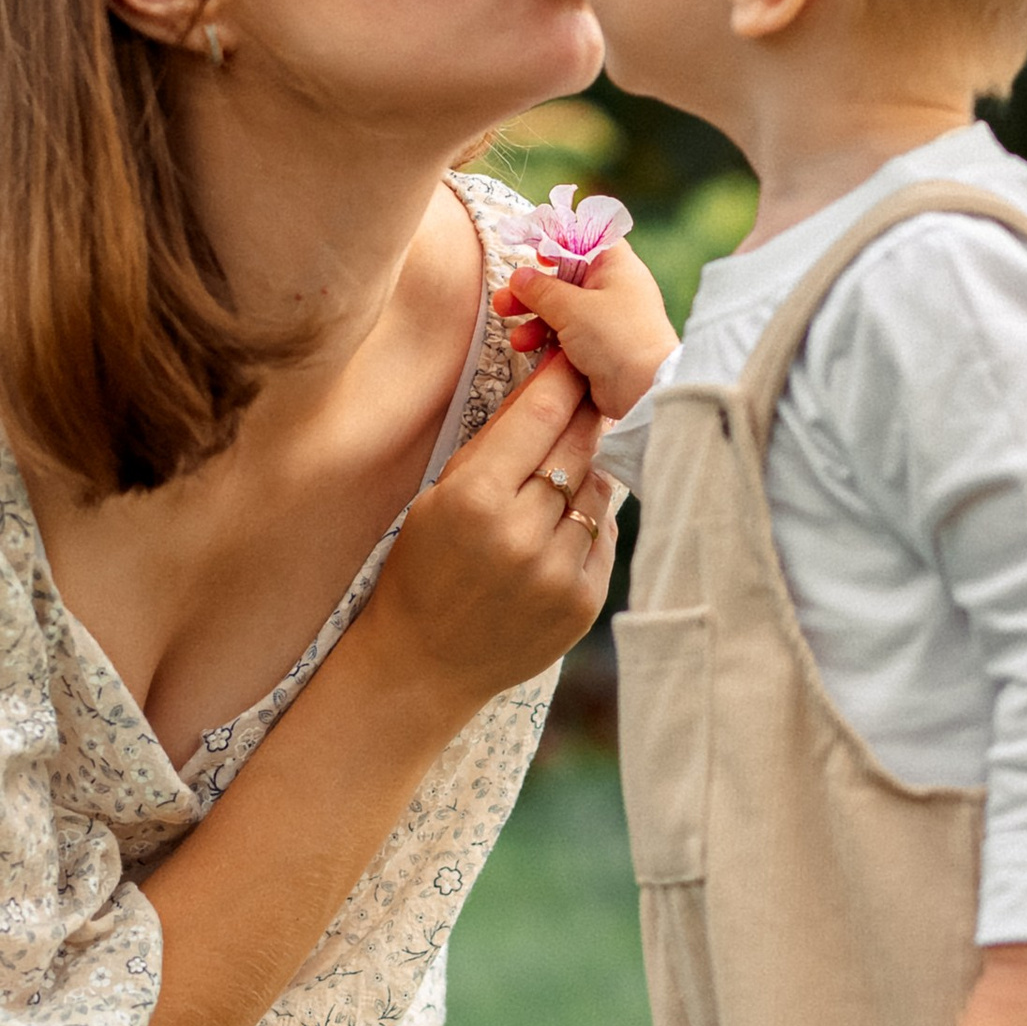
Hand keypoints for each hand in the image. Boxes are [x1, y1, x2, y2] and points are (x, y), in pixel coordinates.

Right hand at [368, 351, 616, 712]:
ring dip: (585, 475)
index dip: (562, 381)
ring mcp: (558, 572)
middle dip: (583, 416)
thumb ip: (493, 444)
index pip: (540, 417)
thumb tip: (544, 386)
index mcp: (476, 500)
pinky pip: (603, 536)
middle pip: (577, 447)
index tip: (573, 361)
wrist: (424, 664)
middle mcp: (522, 534)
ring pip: (597, 489)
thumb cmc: (423, 569)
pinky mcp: (584, 602)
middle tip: (587, 396)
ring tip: (556, 481)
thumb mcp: (439, 497)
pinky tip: (559, 529)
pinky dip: (587, 524)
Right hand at [497, 244, 677, 419]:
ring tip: (515, 337)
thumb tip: (520, 277)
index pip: (585, 241)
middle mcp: (614, 289)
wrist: (644, 390)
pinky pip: (567, 336)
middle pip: (566, 279)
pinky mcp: (600, 347)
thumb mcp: (571, 307)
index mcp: (616, 265)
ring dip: (535, 320)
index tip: (534, 254)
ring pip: (562, 311)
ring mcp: (607, 319)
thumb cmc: (617, 338)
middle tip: (505, 301)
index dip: (559, 244)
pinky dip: (547, 340)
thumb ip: (541, 290)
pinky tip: (529, 348)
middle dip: (532, 292)